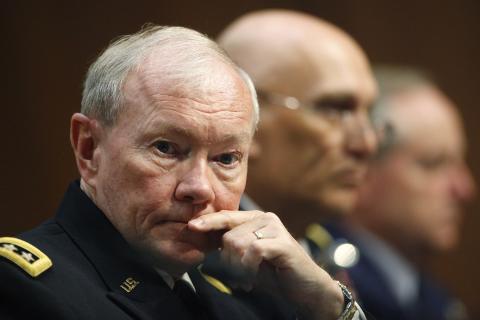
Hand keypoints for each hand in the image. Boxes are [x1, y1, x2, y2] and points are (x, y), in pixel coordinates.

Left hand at [188, 210, 343, 319]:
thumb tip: (203, 237)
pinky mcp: (282, 243)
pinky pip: (252, 252)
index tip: (191, 227)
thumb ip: (231, 246)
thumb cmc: (275, 273)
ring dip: (239, 268)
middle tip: (241, 275)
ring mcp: (275, 228)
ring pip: (237, 243)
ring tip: (249, 277)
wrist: (307, 289)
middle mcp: (265, 219)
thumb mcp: (248, 258)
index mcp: (256, 219)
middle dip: (228, 260)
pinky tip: (253, 277)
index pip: (226, 217)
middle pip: (228, 235)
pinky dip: (248, 268)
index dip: (208, 222)